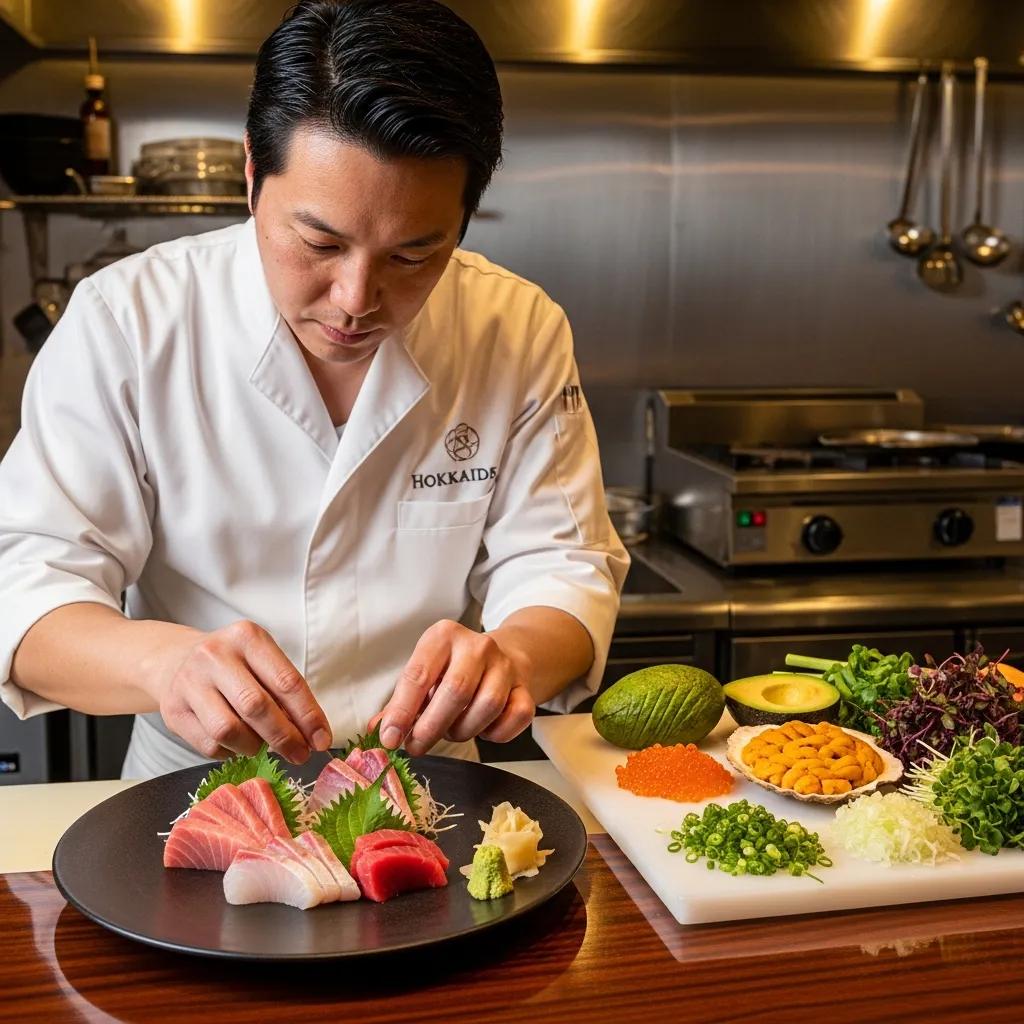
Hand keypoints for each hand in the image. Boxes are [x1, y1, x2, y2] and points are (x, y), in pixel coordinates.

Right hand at [145, 620, 332, 762]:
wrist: (176, 661)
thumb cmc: (233, 666)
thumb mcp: (261, 663)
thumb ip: (284, 693)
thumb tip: (311, 735)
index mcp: (248, 637)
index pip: (287, 682)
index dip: (309, 716)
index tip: (322, 740)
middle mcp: (216, 655)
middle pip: (257, 707)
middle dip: (285, 737)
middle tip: (300, 755)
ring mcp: (190, 681)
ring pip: (229, 730)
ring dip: (253, 746)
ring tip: (261, 745)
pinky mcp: (173, 710)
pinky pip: (209, 745)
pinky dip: (230, 752)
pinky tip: (236, 743)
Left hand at [373, 620, 535, 754]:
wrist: (504, 655)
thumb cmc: (454, 669)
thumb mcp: (424, 675)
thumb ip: (400, 703)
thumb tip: (376, 731)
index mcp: (443, 636)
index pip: (418, 675)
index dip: (402, 711)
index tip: (390, 738)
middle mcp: (477, 645)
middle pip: (455, 691)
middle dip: (431, 727)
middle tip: (416, 746)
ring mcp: (505, 665)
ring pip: (487, 706)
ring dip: (464, 730)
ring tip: (450, 732)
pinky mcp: (525, 687)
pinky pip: (516, 717)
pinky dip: (497, 733)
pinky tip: (483, 729)